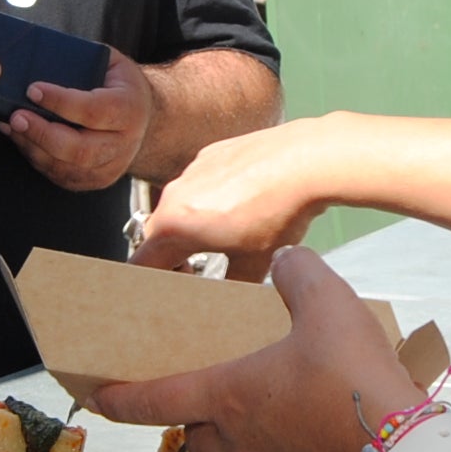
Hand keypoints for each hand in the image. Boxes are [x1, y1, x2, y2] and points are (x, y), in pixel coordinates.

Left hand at [2, 49, 152, 193]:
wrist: (145, 118)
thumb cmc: (119, 85)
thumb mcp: (111, 63)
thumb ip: (82, 60)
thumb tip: (37, 58)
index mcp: (130, 109)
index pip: (93, 110)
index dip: (60, 102)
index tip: (32, 90)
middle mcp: (124, 143)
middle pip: (79, 150)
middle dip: (41, 134)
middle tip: (15, 116)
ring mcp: (111, 167)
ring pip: (66, 167)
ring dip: (33, 147)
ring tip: (11, 127)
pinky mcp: (96, 180)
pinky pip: (61, 175)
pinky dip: (36, 158)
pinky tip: (22, 140)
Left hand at [88, 248, 418, 451]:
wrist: (404, 451)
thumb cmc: (353, 379)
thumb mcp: (328, 305)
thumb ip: (300, 274)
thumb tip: (289, 259)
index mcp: (229, 395)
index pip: (155, 401)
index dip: (119, 399)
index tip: (95, 397)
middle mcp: (242, 435)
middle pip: (195, 436)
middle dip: (188, 419)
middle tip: (200, 396)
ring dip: (237, 433)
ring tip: (264, 405)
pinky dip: (287, 444)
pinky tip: (314, 423)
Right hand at [134, 116, 344, 277]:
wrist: (307, 161)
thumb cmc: (279, 211)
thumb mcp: (255, 266)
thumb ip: (230, 288)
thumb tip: (228, 297)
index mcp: (174, 226)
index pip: (143, 265)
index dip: (157, 285)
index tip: (176, 292)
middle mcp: (174, 194)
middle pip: (159, 236)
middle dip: (174, 257)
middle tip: (201, 273)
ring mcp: (193, 170)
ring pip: (180, 208)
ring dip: (194, 228)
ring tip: (229, 239)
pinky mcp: (213, 154)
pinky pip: (200, 184)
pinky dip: (212, 201)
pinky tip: (244, 209)